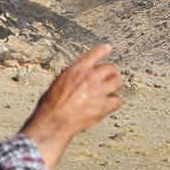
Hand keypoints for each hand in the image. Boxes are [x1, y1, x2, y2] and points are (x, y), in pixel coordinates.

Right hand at [21, 44, 122, 169]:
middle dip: (111, 73)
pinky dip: (114, 103)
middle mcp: (90, 77)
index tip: (108, 48)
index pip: (95, 53)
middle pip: (111, 68)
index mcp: (77, 69)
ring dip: (115, 86)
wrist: (54, 121)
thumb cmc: (50, 105)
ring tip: (110, 91)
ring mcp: (98, 91)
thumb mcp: (58, 83)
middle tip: (110, 79)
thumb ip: (72, 78)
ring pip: (118, 82)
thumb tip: (77, 79)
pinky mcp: (104, 106)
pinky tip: (109, 106)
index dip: (103, 50)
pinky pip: (118, 101)